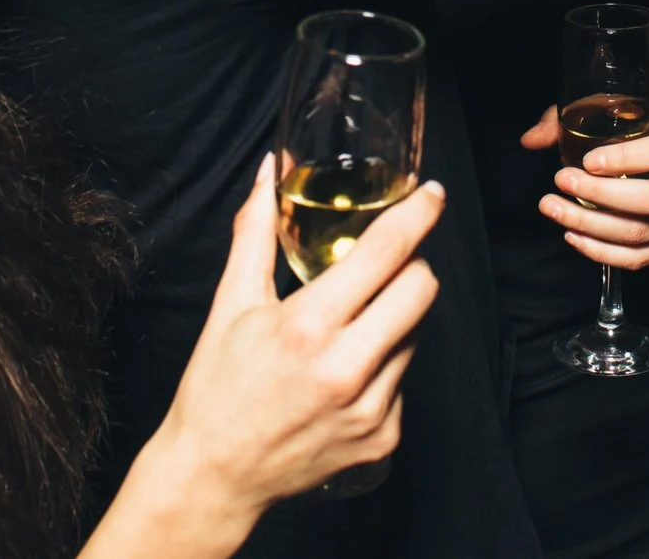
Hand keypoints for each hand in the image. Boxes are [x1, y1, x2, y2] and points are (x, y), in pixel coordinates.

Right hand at [143, 157, 443, 522]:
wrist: (215, 476)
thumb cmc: (217, 387)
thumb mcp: (230, 303)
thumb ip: (254, 231)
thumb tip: (270, 172)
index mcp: (308, 327)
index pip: (388, 253)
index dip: (419, 214)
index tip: (433, 194)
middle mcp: (348, 369)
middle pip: (423, 289)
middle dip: (413, 264)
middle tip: (388, 261)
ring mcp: (370, 409)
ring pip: (417, 333)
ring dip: (395, 315)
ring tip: (351, 323)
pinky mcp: (382, 439)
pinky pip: (404, 378)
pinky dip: (385, 362)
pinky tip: (347, 369)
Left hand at [520, 103, 648, 268]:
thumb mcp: (625, 112)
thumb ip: (577, 117)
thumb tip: (530, 140)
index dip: (627, 159)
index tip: (588, 161)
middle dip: (600, 195)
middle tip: (561, 182)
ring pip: (643, 233)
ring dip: (592, 226)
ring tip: (555, 210)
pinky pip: (642, 259)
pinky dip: (603, 252)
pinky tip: (574, 236)